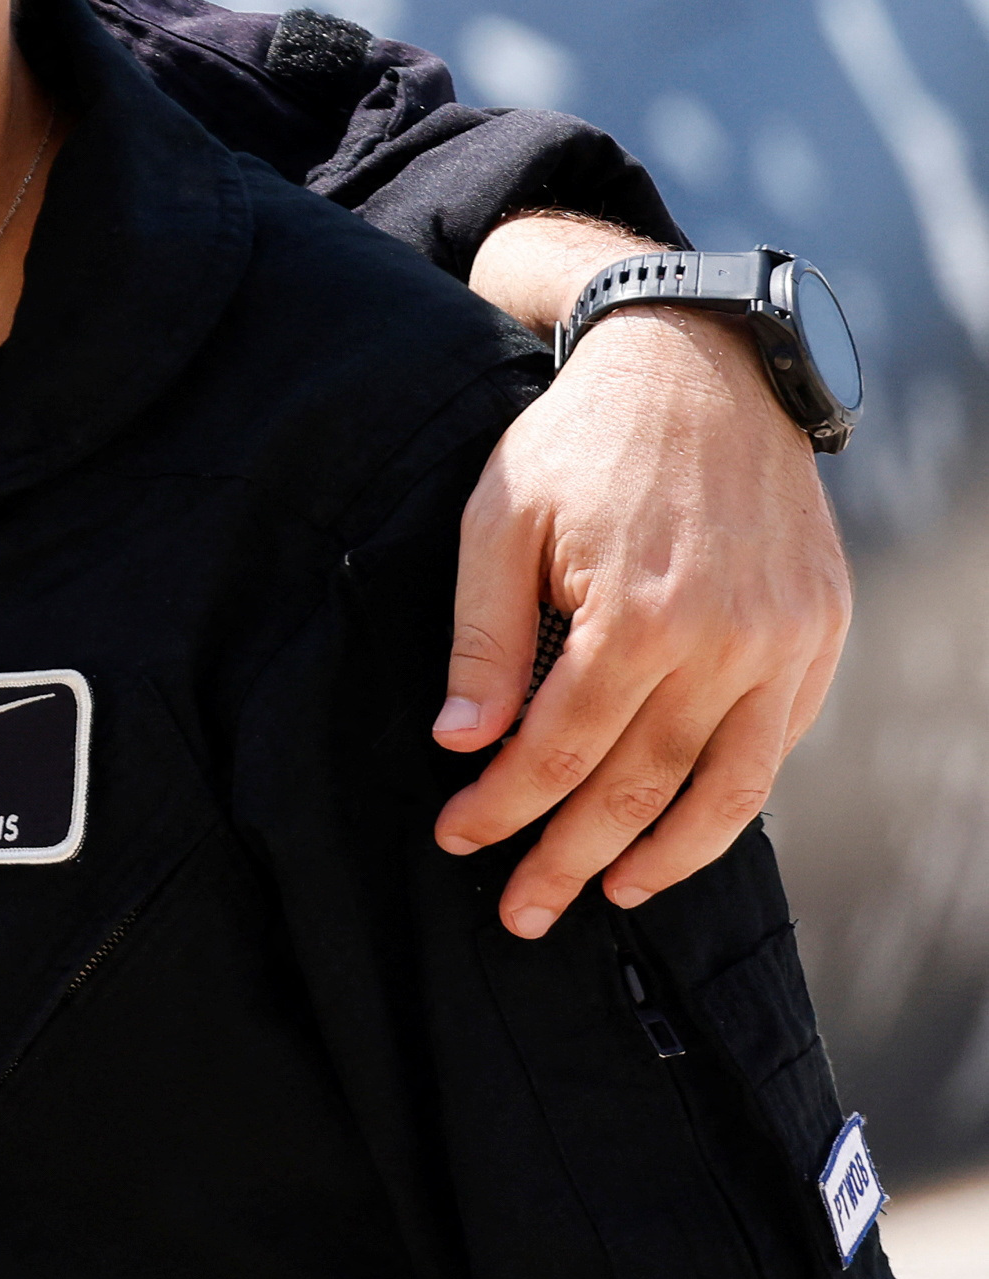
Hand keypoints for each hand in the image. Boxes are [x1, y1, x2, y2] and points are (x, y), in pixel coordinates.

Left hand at [434, 220, 849, 936]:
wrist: (698, 367)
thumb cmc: (578, 442)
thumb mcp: (498, 521)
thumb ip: (484, 641)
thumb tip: (459, 746)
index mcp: (639, 615)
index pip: (559, 750)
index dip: (504, 808)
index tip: (456, 840)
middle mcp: (729, 642)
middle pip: (641, 786)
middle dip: (573, 858)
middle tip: (521, 912)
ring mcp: (788, 643)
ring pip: (727, 787)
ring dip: (665, 857)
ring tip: (609, 896)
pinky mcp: (821, 634)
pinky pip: (776, 746)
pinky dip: (729, 800)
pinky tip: (680, 829)